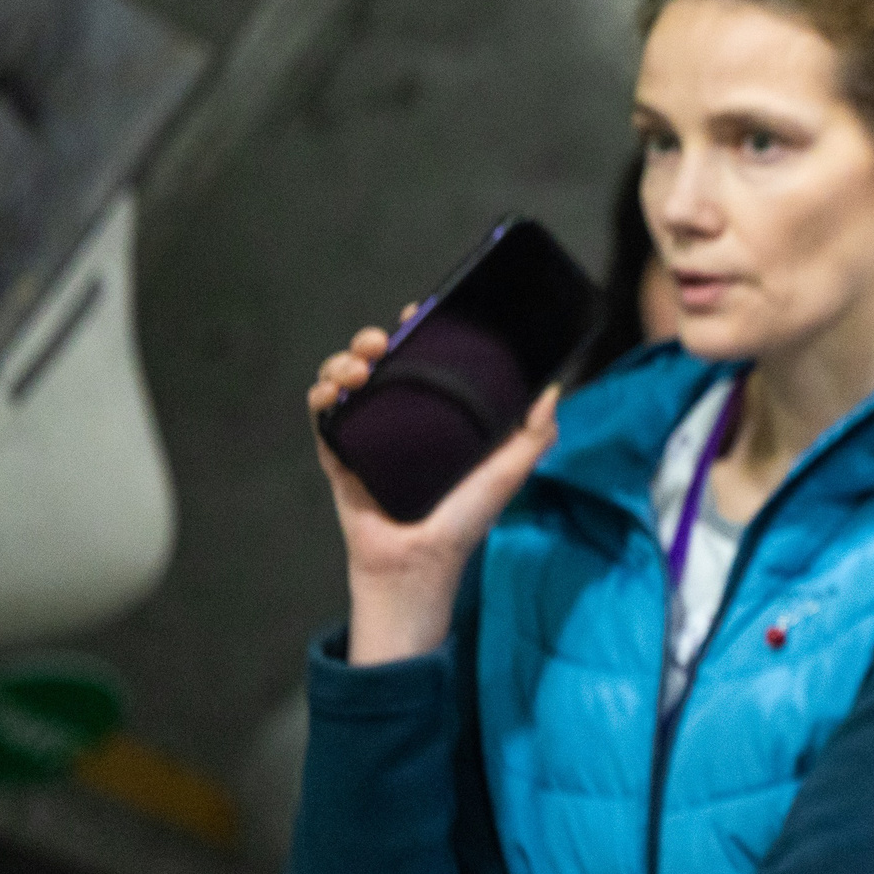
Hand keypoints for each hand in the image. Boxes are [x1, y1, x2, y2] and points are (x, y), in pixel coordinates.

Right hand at [308, 306, 560, 664]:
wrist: (419, 561)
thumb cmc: (463, 520)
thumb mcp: (507, 473)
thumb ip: (533, 435)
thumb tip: (552, 390)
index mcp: (437, 414)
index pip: (424, 360)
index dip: (418, 331)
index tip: (418, 312)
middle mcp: (401, 417)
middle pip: (378, 362)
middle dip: (373, 340)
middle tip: (382, 341)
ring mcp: (367, 433)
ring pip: (345, 380)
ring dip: (343, 363)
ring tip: (358, 370)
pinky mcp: (340, 453)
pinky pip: (322, 414)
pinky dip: (320, 396)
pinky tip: (331, 392)